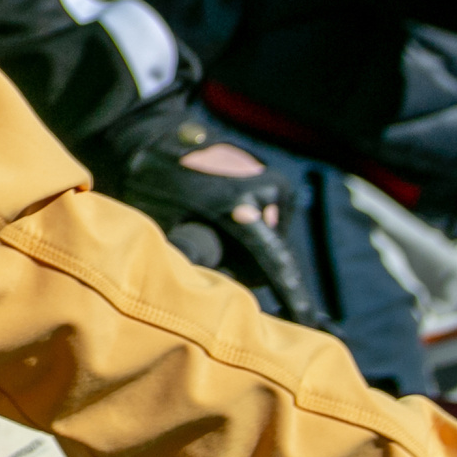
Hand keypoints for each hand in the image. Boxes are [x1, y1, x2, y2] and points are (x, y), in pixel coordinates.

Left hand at [113, 113, 328, 328]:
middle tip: (203, 251)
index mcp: (241, 206)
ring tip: (202, 224)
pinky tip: (216, 213)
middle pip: (268, 258)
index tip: (308, 322)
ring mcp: (272, 182)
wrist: (150, 135)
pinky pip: (267, 220)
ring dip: (243, 246)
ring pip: (268, 240)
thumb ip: (196, 258)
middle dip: (242, 266)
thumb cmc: (148, 183)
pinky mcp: (271, 179)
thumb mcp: (163, 226)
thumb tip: (215, 297)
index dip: (292, 298)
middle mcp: (266, 193)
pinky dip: (246, 227)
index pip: (275, 264)